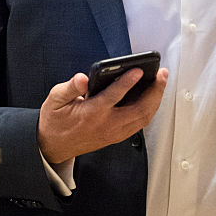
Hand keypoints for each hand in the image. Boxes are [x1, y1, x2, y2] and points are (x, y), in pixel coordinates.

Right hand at [38, 67, 167, 163]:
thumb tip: (82, 78)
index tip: (139, 70)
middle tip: (162, 74)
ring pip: (143, 118)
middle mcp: (106, 125)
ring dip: (155, 100)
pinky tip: (152, 98)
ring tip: (161, 82)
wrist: (53, 146)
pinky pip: (139, 124)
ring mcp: (114, 133)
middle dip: (154, 91)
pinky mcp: (116, 136)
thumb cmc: (55, 121)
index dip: (128, 81)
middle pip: (139, 109)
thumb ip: (70, 87)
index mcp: (91, 113)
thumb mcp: (55, 100)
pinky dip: (149, 110)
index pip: (114, 96)